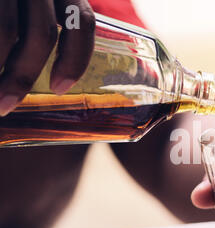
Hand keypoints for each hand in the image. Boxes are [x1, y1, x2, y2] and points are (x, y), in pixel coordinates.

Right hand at [0, 0, 95, 115]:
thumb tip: (53, 80)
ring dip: (1, 70)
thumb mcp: (29, 4)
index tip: (60, 88)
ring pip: (7, 32)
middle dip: (23, 76)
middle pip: (41, 34)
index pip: (82, 21)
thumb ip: (36, 23)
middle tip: (5, 105)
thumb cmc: (7, 2)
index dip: (75, 59)